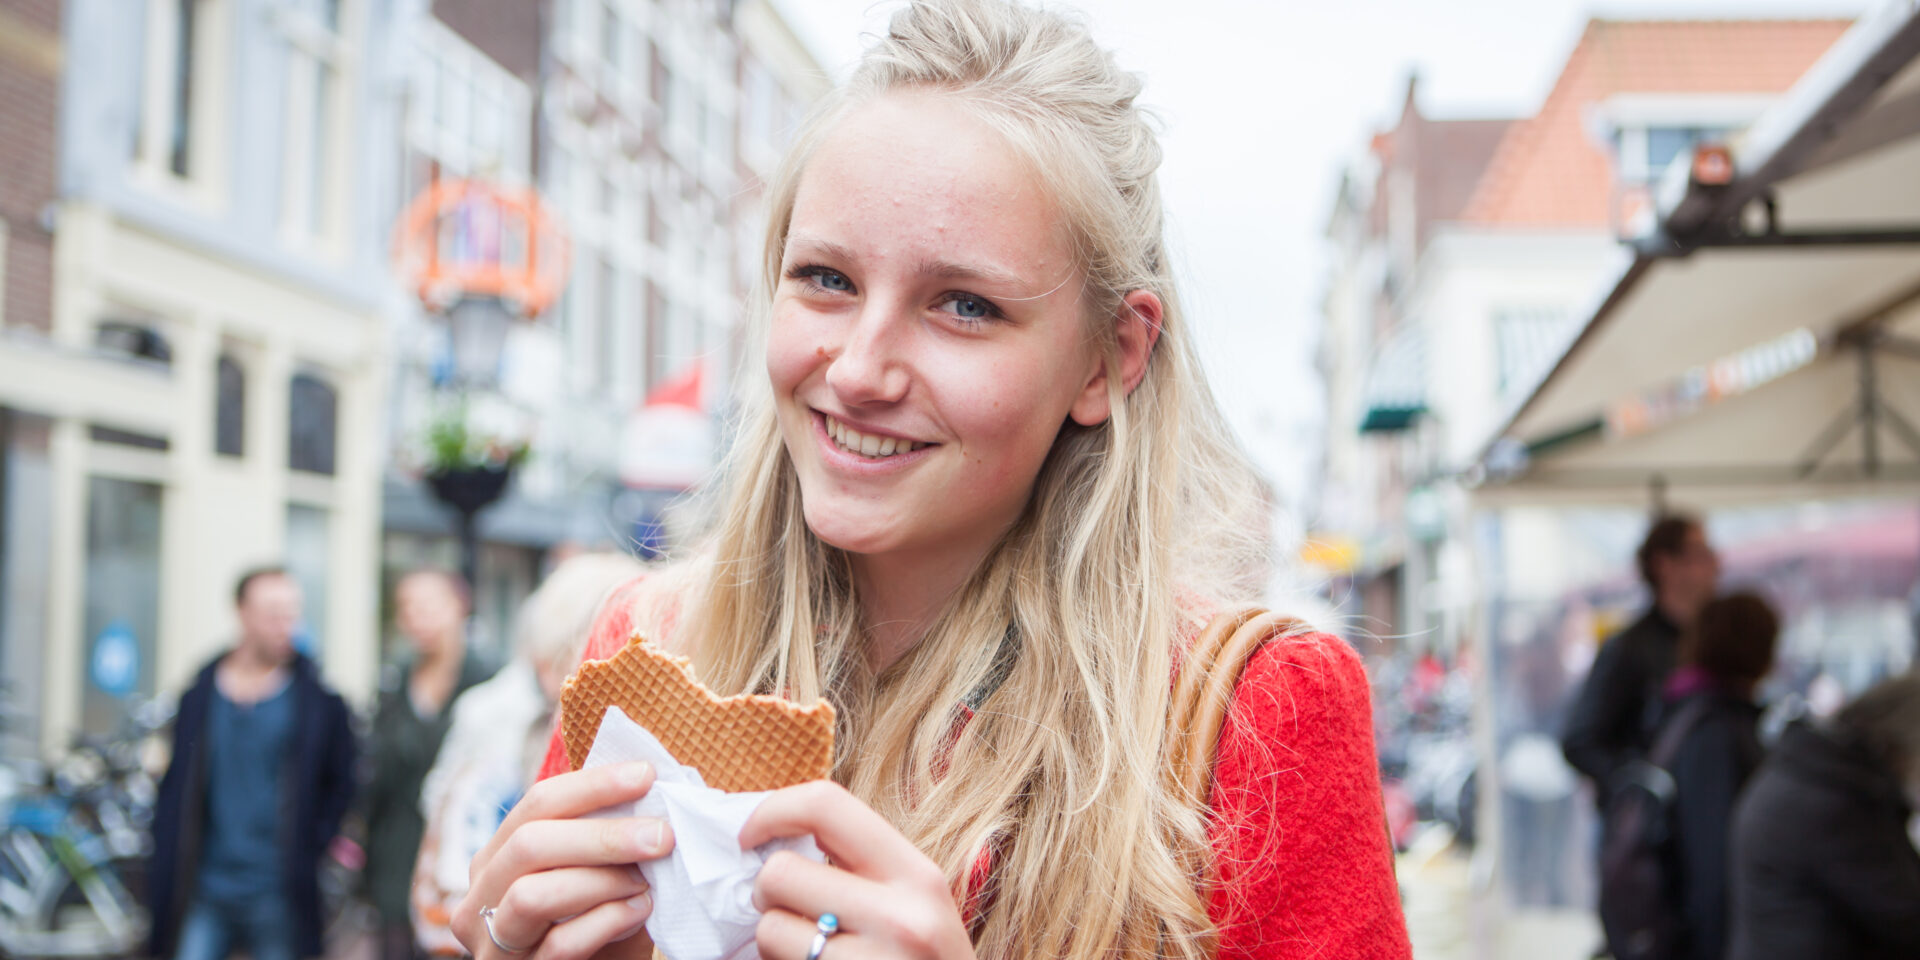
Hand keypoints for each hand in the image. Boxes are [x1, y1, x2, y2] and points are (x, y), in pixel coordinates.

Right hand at [454, 762, 675, 959]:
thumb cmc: (599, 929)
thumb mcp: (596, 877)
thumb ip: (607, 841)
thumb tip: (651, 790)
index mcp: (498, 857)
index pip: (537, 803)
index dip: (592, 785)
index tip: (646, 776)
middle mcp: (481, 896)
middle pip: (529, 844)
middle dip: (602, 835)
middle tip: (661, 835)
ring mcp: (492, 942)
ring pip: (532, 895)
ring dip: (600, 882)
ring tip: (645, 883)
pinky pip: (559, 944)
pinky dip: (607, 921)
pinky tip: (640, 912)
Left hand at [743, 781, 976, 959]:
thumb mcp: (916, 908)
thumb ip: (861, 868)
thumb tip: (770, 836)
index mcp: (918, 876)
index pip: (826, 805)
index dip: (772, 810)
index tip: (749, 835)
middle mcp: (901, 918)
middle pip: (780, 872)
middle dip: (769, 894)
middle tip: (793, 915)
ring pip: (769, 930)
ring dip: (773, 944)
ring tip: (811, 957)